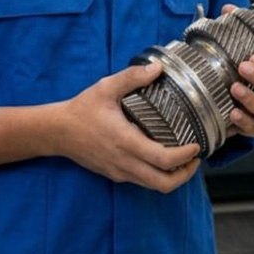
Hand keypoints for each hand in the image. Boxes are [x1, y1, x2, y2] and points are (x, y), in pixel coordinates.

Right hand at [55, 63, 200, 192]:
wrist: (56, 132)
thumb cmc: (81, 110)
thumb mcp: (105, 88)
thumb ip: (131, 77)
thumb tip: (157, 67)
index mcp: (126, 142)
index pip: (164, 160)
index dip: (185, 157)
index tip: (196, 146)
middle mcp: (125, 162)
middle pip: (164, 183)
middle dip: (185, 174)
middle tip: (194, 158)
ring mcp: (119, 171)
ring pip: (154, 186)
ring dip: (172, 178)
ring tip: (181, 161)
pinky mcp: (113, 174)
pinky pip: (141, 181)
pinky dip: (156, 175)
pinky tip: (157, 160)